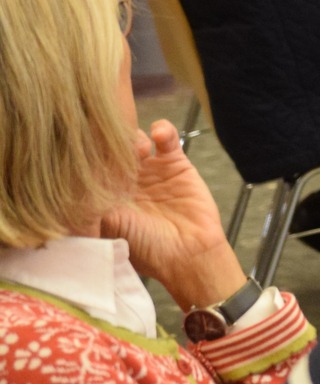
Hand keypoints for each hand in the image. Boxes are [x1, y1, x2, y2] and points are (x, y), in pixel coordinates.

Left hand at [100, 120, 245, 308]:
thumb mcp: (107, 225)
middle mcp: (126, 179)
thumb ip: (88, 202)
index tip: (90, 150)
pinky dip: (163, 129)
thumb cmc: (146, 247)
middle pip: (111, 147)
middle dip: (110, 141)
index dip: (90, 154)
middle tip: (114, 146)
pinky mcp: (176, 163)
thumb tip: (66, 179)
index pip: (91, 164)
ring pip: (135, 137)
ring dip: (133, 135)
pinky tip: (159, 135)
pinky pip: (167, 137)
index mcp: (106, 194)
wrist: (189, 254)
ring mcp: (151, 170)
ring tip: (139, 149)